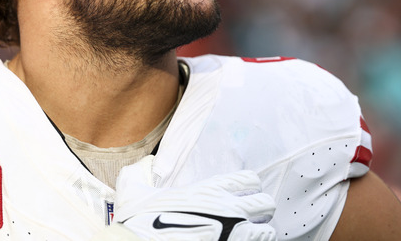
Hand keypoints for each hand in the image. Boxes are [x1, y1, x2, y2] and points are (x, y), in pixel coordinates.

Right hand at [94, 156, 276, 240]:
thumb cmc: (140, 223)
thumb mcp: (133, 193)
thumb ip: (137, 176)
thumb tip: (137, 166)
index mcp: (208, 190)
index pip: (248, 180)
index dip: (249, 186)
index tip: (246, 191)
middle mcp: (227, 208)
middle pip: (264, 203)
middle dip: (260, 209)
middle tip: (253, 215)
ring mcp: (234, 232)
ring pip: (267, 229)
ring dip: (261, 231)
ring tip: (251, 235)